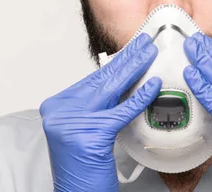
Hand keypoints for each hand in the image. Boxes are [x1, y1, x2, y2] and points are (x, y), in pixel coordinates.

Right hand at [39, 33, 161, 191]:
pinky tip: (154, 85)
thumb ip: (98, 105)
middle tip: (146, 42)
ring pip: (112, 89)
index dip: (118, 62)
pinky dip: (141, 97)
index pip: (94, 79)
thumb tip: (123, 80)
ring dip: (136, 69)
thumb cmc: (83, 169)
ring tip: (151, 53)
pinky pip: (122, 110)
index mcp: (58, 106)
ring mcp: (73, 121)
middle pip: (103, 80)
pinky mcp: (91, 133)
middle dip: (128, 59)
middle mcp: (61, 110)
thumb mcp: (86, 129)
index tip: (134, 49)